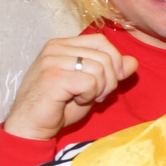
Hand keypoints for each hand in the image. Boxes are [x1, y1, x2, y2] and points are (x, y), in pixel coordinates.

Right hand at [2, 34, 137, 141]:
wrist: (33, 125)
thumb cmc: (60, 106)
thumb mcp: (92, 86)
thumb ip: (111, 72)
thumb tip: (133, 61)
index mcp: (63, 45)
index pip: (101, 40)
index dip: (116, 60)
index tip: (112, 81)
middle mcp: (55, 48)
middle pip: (104, 55)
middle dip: (111, 80)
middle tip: (97, 95)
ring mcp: (52, 60)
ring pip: (100, 68)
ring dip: (100, 89)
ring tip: (85, 98)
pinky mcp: (52, 76)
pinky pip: (90, 82)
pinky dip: (90, 95)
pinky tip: (76, 100)